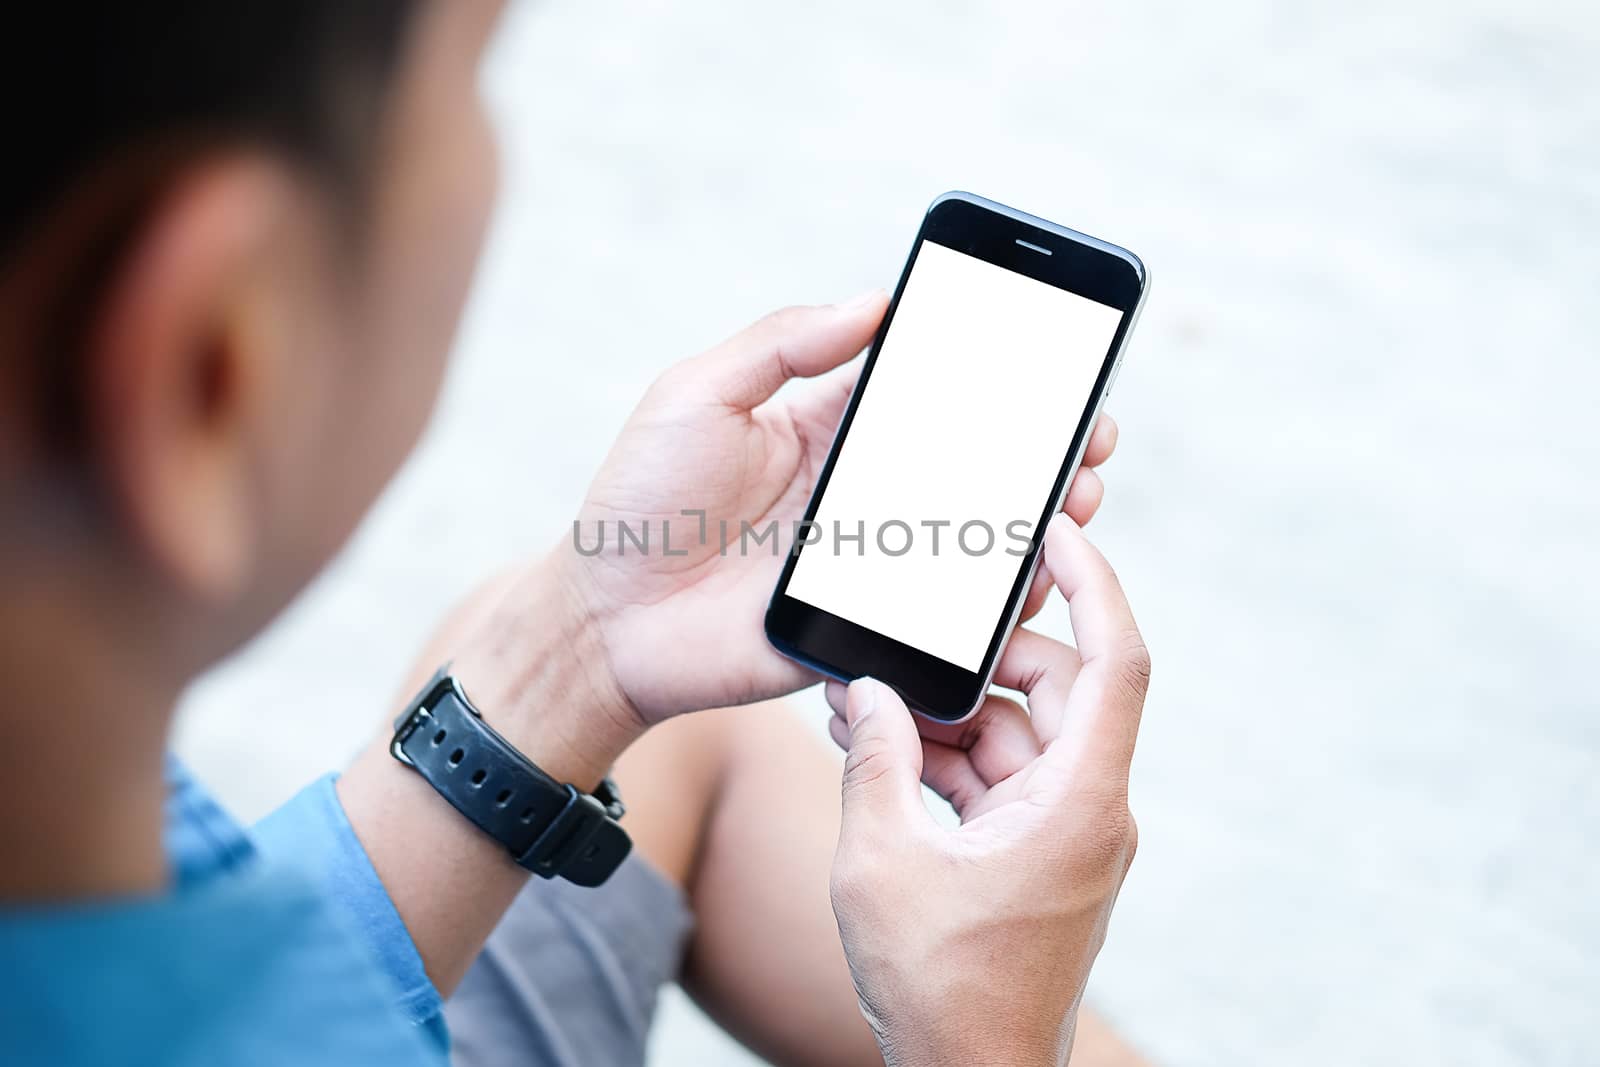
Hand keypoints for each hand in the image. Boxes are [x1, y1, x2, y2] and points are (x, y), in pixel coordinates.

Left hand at [559, 296, 1121, 724]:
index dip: (993, 379)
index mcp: (827, 428)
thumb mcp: (696, 396)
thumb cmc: (639, 501)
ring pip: (972, 540)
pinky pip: (941, 615)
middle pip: (971, 467)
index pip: (929, 392)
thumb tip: (873, 299)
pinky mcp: (864, 625)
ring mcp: (868, 563)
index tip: (1054, 357)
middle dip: (1040, 451)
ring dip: (1034, 522)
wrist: (606, 620)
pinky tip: (1028, 580)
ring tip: (1077, 504)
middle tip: (1091, 439)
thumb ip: (780, 344)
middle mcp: (860, 492)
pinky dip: (991, 601)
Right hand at [824, 517, 1148, 1066]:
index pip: (1116, 662)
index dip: (1096, 584)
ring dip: (949, 718)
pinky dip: (949, 762)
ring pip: (1018, 736)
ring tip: (867, 707)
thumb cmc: (940, 988)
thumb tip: (868, 691)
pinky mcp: (1037, 855)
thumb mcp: (882, 862)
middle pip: (1055, 691)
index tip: (1060, 530)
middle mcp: (1089, 809)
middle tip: (908, 640)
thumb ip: (876, 762)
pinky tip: (881, 753)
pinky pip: (1000, 780)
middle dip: (979, 660)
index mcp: (1080, 803)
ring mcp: (1065, 834)